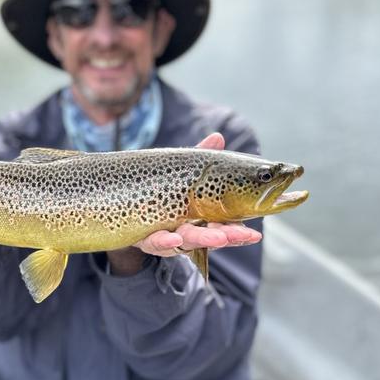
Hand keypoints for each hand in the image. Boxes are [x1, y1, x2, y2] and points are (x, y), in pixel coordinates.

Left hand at [133, 133, 262, 257]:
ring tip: (219, 237)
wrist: (125, 204)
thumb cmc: (163, 191)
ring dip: (202, 239)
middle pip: (208, 237)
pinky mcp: (145, 239)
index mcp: (200, 220)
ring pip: (186, 241)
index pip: (223, 228)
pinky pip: (154, 242)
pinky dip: (164, 241)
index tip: (253, 234)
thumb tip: (217, 137)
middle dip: (226, 236)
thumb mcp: (183, 175)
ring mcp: (167, 237)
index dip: (238, 233)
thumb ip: (201, 160)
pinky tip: (174, 238)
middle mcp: (186, 233)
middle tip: (241, 234)